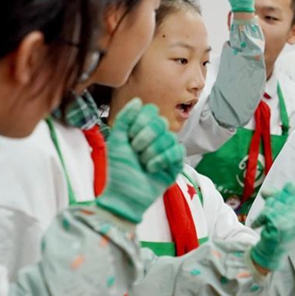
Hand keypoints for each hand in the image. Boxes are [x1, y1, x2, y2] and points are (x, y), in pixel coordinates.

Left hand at [97, 99, 184, 222]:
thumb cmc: (119, 171)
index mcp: (143, 130)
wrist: (125, 195)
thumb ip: (125, 119)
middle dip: (145, 137)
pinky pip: (176, 152)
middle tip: (136, 150)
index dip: (140, 121)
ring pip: (169, 137)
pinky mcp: (177, 164)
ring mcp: (168, 150)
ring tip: (143, 163)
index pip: (151, 111)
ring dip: (151, 151)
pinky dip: (161, 160)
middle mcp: (157, 137)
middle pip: (161, 122)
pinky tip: (152, 169)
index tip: (129, 135)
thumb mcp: (117, 141)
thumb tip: (138, 101)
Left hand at [250, 183, 294, 270]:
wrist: (275, 250)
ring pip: (270, 203)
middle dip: (272, 205)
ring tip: (270, 223)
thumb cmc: (280, 226)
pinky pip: (264, 213)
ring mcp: (292, 218)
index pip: (290, 187)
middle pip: (278, 194)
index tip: (281, 207)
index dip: (281, 195)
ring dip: (265, 213)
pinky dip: (259, 220)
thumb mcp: (283, 207)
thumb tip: (265, 191)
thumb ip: (276, 194)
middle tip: (274, 217)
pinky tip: (261, 226)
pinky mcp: (279, 224)